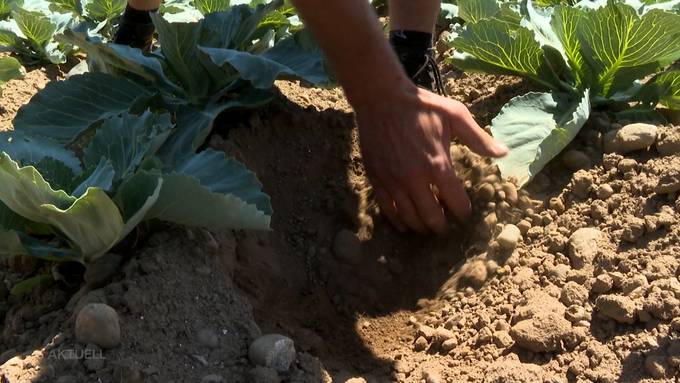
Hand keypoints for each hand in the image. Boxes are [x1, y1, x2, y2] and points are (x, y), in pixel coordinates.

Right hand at [355, 86, 507, 234]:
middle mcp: (415, 179)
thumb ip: (478, 138)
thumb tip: (504, 152)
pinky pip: (387, 209)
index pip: (456, 202)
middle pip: (432, 218)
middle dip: (442, 227)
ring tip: (428, 227)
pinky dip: (397, 220)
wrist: (381, 98)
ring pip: (409, 218)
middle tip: (446, 228)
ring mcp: (393, 181)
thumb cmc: (421, 106)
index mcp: (438, 164)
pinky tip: (404, 224)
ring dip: (421, 227)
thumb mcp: (454, 115)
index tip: (465, 214)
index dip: (463, 213)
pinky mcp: (376, 179)